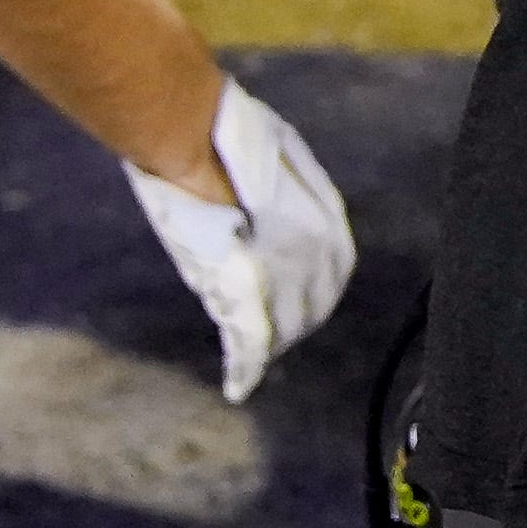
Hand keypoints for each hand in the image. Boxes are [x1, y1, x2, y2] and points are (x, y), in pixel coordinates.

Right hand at [124, 79, 359, 401]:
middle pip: (309, 309)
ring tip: (256, 356)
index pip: (330, 279)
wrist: (196, 141)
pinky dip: (244, 367)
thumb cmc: (232, 142)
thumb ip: (290, 199)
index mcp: (329, 228)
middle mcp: (316, 257)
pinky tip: (240, 386)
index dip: (311, 295)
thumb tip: (279, 216)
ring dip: (270, 342)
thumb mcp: (280, 164)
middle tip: (275, 335)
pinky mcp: (242, 292)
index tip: (298, 305)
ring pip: (281, 328)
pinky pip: (248, 341)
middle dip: (294, 322)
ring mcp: (280, 276)